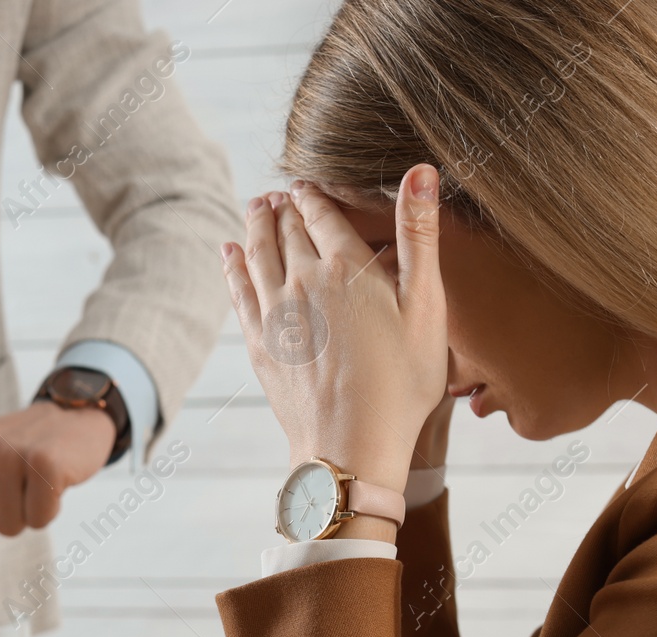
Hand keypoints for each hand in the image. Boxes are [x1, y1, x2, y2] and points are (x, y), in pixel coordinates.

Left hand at [0, 402, 116, 540]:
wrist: (71, 420)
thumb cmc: (17, 453)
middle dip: (3, 517)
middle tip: (19, 484)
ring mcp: (9, 452)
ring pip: (8, 527)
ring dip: (27, 515)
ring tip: (35, 481)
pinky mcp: (44, 463)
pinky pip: (39, 520)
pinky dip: (51, 510)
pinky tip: (54, 482)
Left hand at [221, 164, 448, 492]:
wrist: (351, 446)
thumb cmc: (401, 383)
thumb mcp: (426, 307)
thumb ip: (419, 236)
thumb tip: (421, 170)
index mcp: (347, 266)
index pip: (322, 214)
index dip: (313, 195)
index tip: (305, 184)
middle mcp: (303, 281)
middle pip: (286, 230)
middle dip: (282, 207)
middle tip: (277, 193)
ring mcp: (275, 312)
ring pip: (257, 253)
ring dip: (255, 225)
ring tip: (254, 207)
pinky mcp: (259, 343)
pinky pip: (238, 290)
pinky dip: (232, 265)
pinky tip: (229, 252)